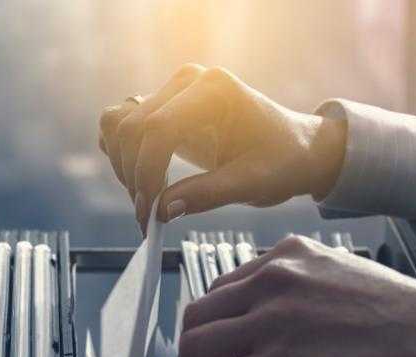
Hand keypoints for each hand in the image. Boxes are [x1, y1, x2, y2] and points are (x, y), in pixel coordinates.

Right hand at [98, 64, 346, 233]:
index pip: (158, 128)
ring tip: (147, 200)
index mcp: (215, 89)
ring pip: (118, 124)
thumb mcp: (252, 184)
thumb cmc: (283, 161)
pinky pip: (121, 124)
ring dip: (122, 166)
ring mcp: (173, 91)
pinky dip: (122, 156)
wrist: (297, 148)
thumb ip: (206, 195)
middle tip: (147, 215)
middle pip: (132, 127)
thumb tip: (161, 210)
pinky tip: (144, 183)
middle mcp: (189, 81)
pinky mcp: (163, 106)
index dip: (146, 174)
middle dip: (133, 176)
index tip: (149, 213)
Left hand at [178, 235, 415, 356]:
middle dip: (191, 347)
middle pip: (201, 313)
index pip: (225, 287)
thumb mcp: (344, 276)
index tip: (214, 341)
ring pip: (198, 345)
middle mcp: (273, 280)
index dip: (213, 320)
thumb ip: (304, 288)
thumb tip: (280, 318)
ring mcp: (273, 321)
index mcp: (288, 257)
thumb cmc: (407, 317)